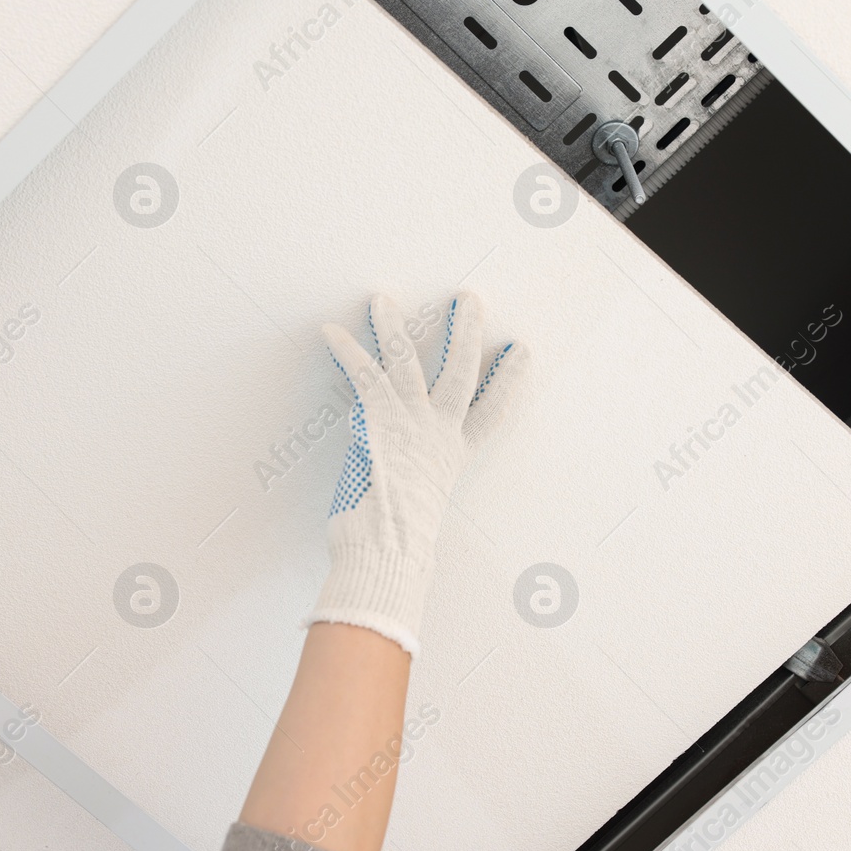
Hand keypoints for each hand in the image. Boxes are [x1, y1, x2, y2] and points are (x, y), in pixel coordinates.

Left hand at [307, 292, 526, 655]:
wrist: (385, 551)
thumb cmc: (395, 545)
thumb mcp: (415, 509)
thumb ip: (409, 488)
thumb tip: (395, 493)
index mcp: (452, 457)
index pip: (491, 412)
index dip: (507, 380)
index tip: (520, 352)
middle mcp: (438, 434)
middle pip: (460, 372)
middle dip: (466, 332)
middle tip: (470, 299)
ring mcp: (411, 423)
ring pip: (407, 360)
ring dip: (393, 326)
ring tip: (382, 298)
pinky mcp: (380, 420)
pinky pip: (363, 375)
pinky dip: (346, 351)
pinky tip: (330, 331)